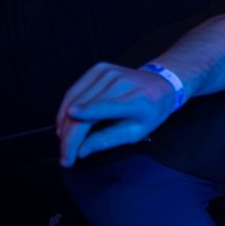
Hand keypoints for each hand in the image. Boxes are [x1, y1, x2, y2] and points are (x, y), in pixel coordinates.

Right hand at [55, 62, 177, 167]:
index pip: (107, 107)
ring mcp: (108, 72)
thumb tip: (81, 150)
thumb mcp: (137, 132)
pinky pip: (74, 90)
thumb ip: (108, 140)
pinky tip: (64, 123)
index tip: (65, 132)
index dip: (85, 117)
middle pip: (85, 109)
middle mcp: (121, 82)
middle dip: (70, 136)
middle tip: (65, 156)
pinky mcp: (98, 68)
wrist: (160, 83)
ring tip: (64, 142)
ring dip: (64, 123)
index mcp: (137, 99)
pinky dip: (66, 108)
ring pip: (75, 100)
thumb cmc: (150, 110)